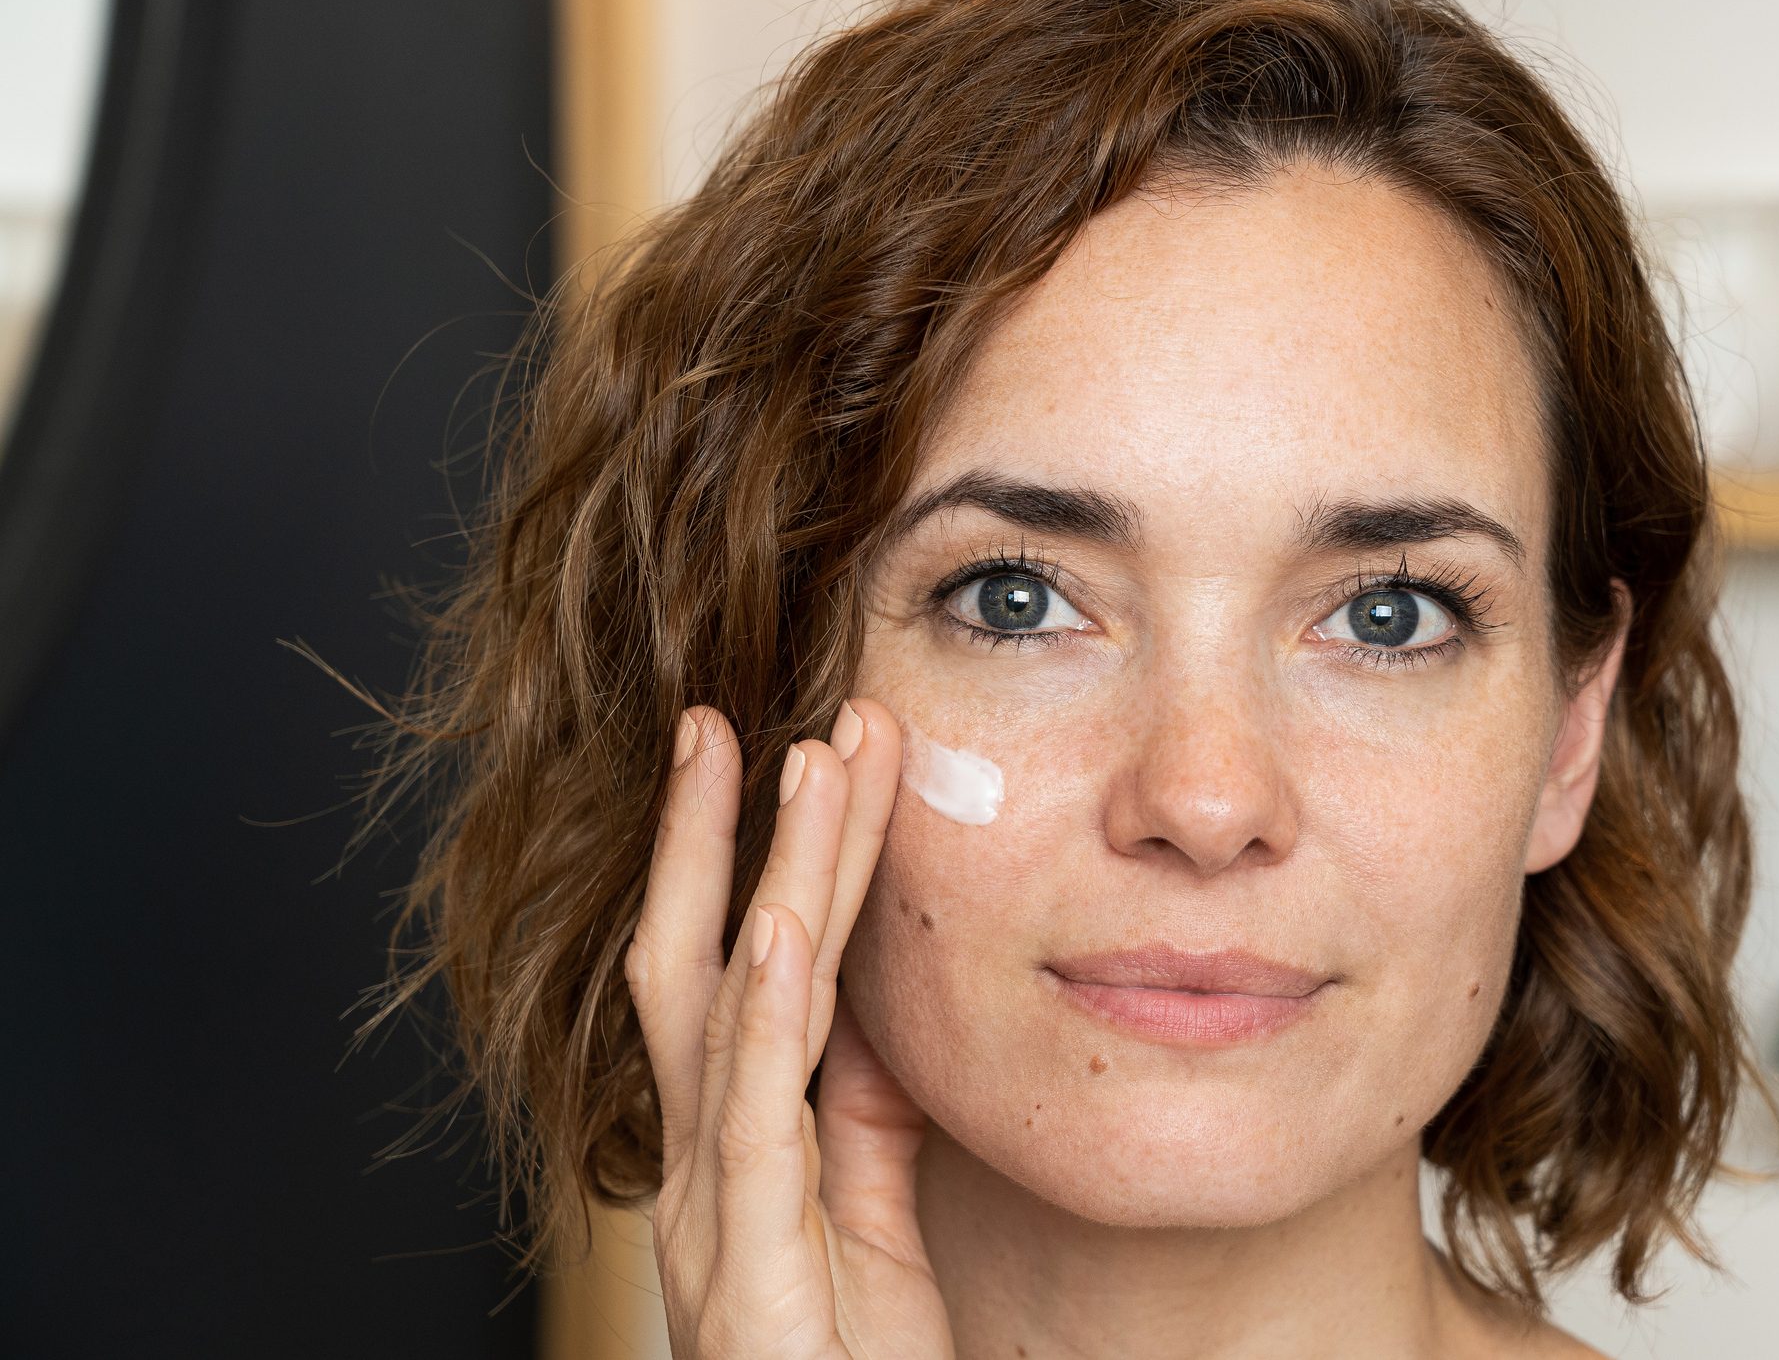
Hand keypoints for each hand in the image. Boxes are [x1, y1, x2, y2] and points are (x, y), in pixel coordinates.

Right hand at [626, 698, 952, 1358]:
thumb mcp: (871, 1226)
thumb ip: (860, 1122)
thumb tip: (872, 1011)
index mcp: (731, 1154)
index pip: (740, 971)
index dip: (762, 858)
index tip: (800, 750)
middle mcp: (697, 1172)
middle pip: (694, 963)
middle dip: (716, 834)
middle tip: (740, 711)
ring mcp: (709, 1221)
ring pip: (725, 1013)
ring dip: (761, 878)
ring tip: (793, 763)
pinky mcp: (745, 1279)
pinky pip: (749, 1127)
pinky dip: (754, 1020)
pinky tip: (770, 927)